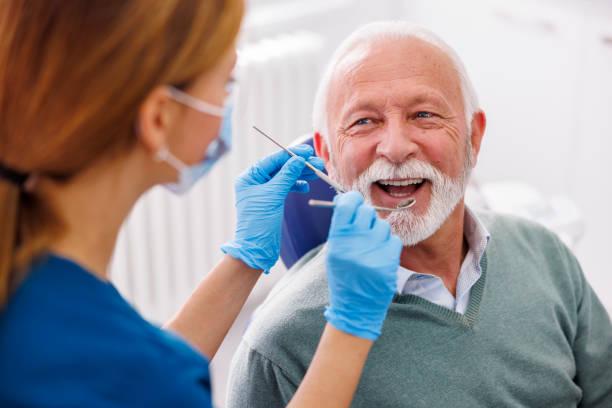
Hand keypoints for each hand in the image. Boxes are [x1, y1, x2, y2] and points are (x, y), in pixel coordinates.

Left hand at [221, 144, 324, 272]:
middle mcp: (255, 182)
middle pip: (280, 167)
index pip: (273, 160)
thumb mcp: (274, 195)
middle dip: (299, 165)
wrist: (257, 248)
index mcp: (249, 177)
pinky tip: (306, 186)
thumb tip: (299, 160)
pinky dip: (296, 186)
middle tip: (318, 163)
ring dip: (301, 174)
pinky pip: (286, 188)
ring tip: (317, 173)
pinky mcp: (271, 201)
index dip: (291, 154)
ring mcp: (263, 192)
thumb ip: (287, 175)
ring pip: (285, 177)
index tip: (307, 152)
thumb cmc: (259, 222)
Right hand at [324, 191, 401, 340]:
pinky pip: (393, 240)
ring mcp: (373, 253)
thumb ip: (341, 226)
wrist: (355, 307)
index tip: (354, 201)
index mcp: (337, 241)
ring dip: (378, 232)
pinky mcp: (389, 262)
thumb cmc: (344, 275)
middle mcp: (355, 245)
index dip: (352, 199)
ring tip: (371, 248)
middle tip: (364, 228)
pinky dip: (388, 246)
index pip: (347, 205)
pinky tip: (380, 257)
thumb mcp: (334, 251)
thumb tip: (346, 199)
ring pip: (382, 225)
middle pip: (366, 212)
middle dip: (366, 217)